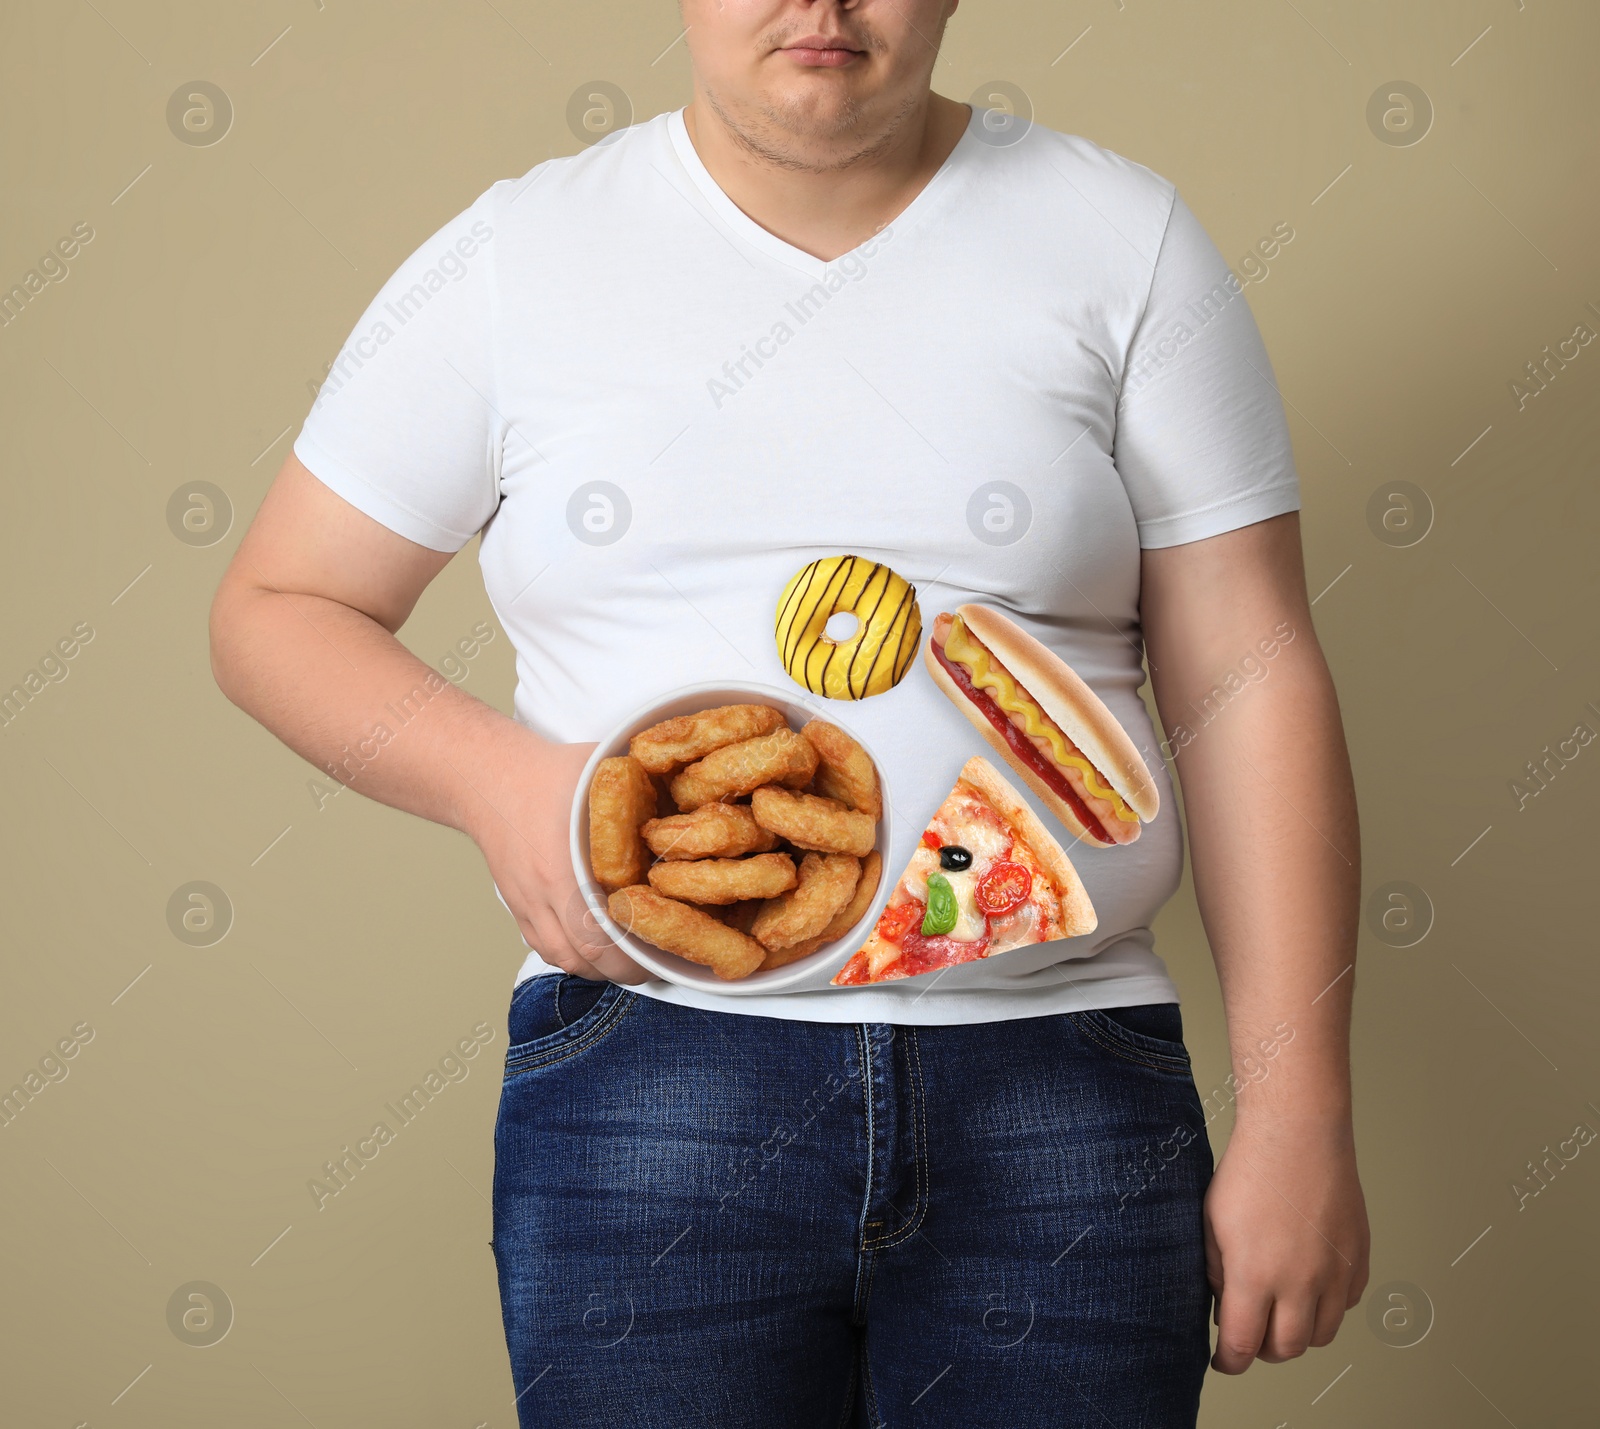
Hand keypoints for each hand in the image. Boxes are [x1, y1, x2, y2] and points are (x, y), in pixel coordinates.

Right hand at [467, 735, 651, 984]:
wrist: (490, 779)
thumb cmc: (548, 775)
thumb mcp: (602, 774)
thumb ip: (645, 789)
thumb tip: (690, 804)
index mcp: (564, 867)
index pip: (602, 933)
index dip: (635, 953)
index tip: (663, 951)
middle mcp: (543, 893)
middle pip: (586, 957)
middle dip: (625, 970)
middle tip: (654, 962)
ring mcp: (526, 904)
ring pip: (564, 959)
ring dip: (599, 969)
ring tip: (628, 962)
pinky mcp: (516, 907)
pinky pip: (544, 948)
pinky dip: (573, 957)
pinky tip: (595, 951)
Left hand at [1203, 1118, 1368, 1372]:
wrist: (1298, 1134)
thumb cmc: (1250, 1171)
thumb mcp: (1212, 1224)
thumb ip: (1216, 1272)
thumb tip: (1226, 1306)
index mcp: (1255, 1276)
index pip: (1243, 1345)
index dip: (1230, 1362)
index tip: (1224, 1362)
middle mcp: (1300, 1283)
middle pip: (1287, 1349)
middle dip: (1264, 1349)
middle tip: (1251, 1333)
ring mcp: (1335, 1273)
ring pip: (1321, 1334)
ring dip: (1299, 1332)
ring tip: (1279, 1310)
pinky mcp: (1358, 1259)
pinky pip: (1346, 1304)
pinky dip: (1327, 1307)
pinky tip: (1309, 1285)